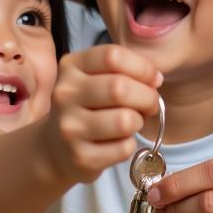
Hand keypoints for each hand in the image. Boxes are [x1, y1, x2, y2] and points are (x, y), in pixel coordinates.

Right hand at [43, 44, 161, 184]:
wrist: (56, 148)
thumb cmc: (88, 106)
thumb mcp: (96, 78)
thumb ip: (124, 70)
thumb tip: (155, 79)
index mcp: (71, 67)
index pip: (113, 56)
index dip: (142, 67)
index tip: (154, 79)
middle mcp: (65, 94)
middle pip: (119, 88)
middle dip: (147, 97)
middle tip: (150, 104)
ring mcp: (69, 127)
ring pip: (125, 120)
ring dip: (138, 122)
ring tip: (131, 122)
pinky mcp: (80, 157)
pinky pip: (123, 148)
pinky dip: (129, 144)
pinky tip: (118, 142)